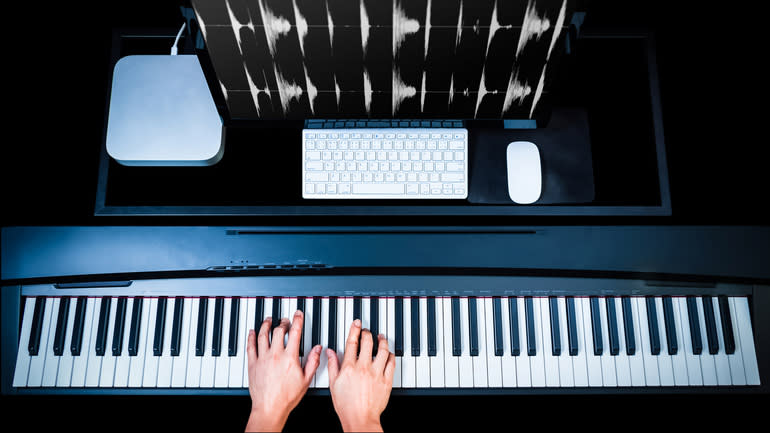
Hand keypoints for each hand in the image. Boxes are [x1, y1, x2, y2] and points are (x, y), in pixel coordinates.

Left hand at [245, 311, 321, 431]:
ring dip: (266, 325)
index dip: (297, 320)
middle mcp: (275, 355)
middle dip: (283, 322)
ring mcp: (262, 358)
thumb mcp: (306, 380)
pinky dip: (251, 336)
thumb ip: (313, 362)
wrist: (270, 408)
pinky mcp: (252, 364)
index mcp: (289, 358)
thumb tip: (318, 349)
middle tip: (285, 319)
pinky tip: (252, 331)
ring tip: (268, 319)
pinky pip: (250, 346)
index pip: (295, 333)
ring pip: (263, 335)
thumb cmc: (287, 397)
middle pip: (278, 331)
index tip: (297, 314)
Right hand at [327, 319, 395, 431]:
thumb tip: (330, 352)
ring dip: (382, 341)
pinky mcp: (386, 380)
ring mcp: (376, 373)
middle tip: (368, 331)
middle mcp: (364, 368)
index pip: (352, 342)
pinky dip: (391, 355)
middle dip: (368, 333)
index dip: (355, 330)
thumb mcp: (333, 384)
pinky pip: (391, 363)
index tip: (357, 323)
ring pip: (383, 350)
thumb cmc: (346, 405)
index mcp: (349, 367)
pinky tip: (389, 353)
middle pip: (368, 342)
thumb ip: (332, 366)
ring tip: (381, 338)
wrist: (360, 419)